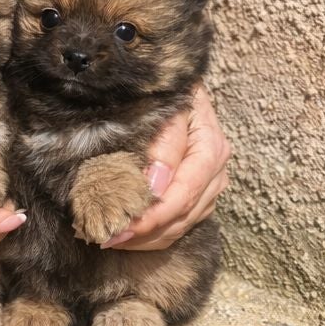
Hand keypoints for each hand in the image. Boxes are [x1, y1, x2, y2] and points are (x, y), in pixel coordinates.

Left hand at [104, 84, 230, 250]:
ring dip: (148, 237)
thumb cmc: (164, 92)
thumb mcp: (165, 106)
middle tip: (107, 237)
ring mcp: (212, 184)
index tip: (121, 225)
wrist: (178, 86)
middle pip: (184, 214)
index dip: (153, 214)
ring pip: (183, 224)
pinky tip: (129, 236)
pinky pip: (183, 224)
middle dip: (146, 232)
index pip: (183, 193)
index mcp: (210, 146)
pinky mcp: (203, 194)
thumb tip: (156, 186)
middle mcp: (217, 169)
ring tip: (112, 239)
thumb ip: (163, 141)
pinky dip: (156, 234)